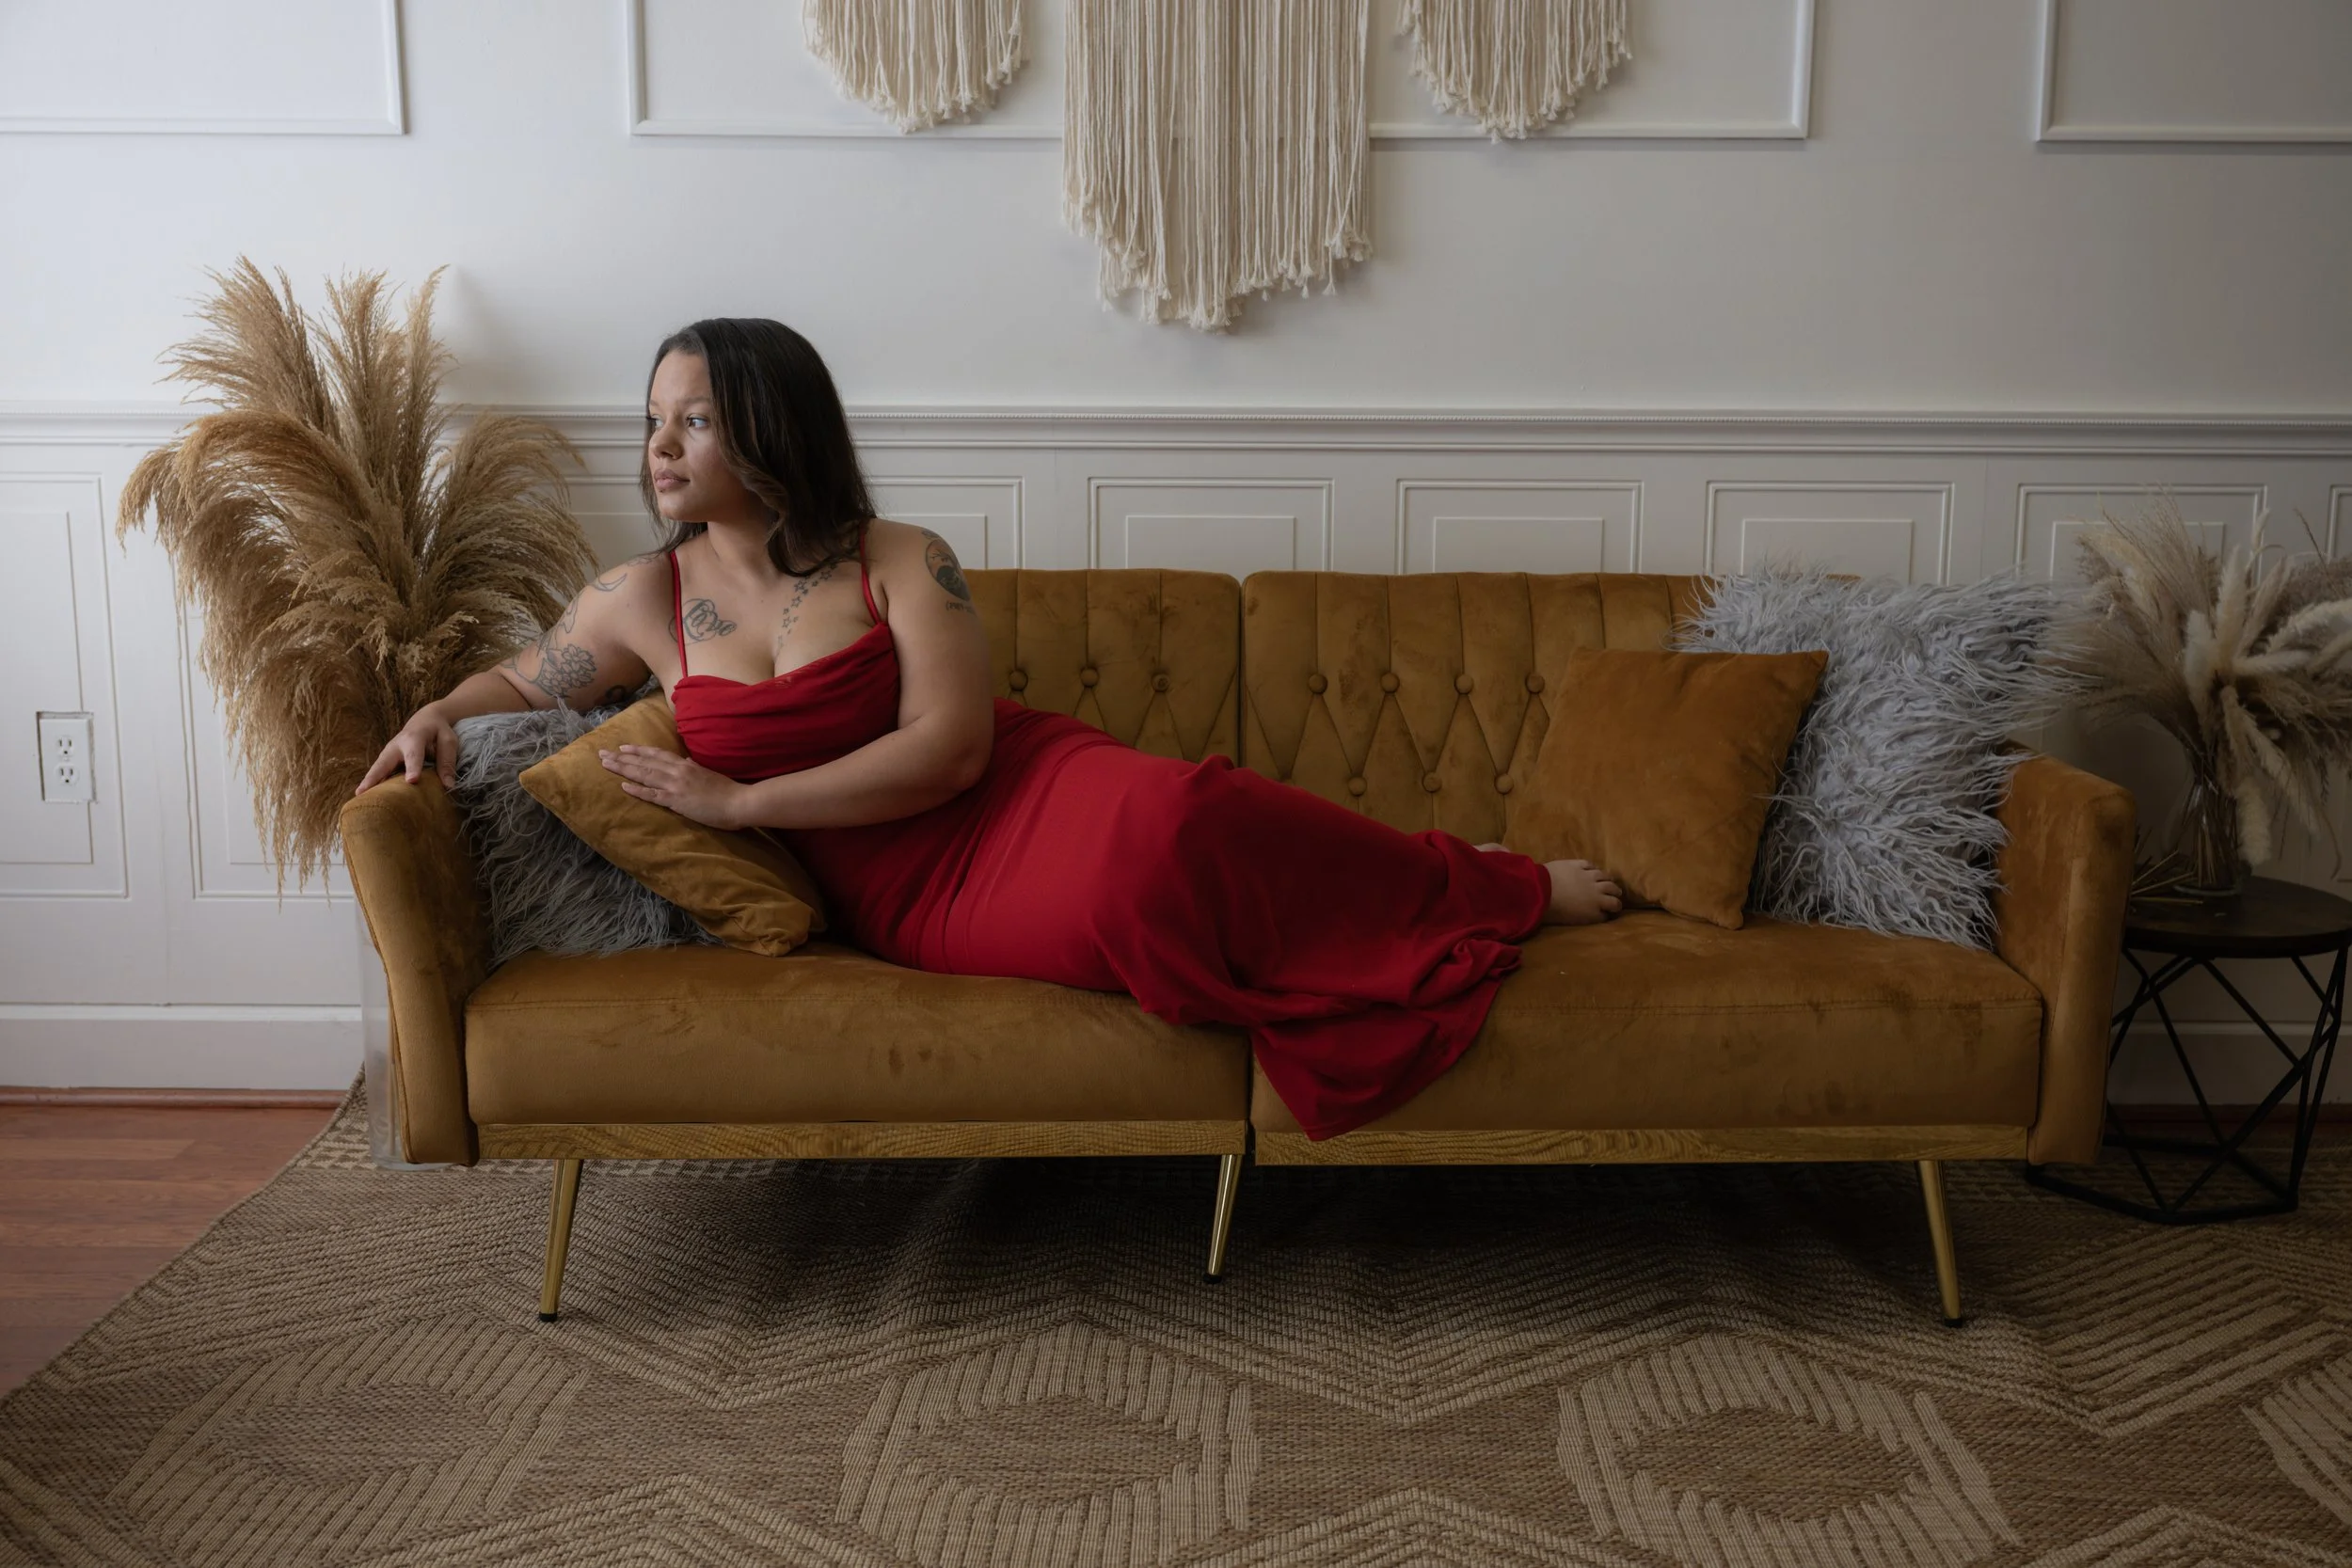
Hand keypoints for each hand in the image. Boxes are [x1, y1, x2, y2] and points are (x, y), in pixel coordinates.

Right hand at [356, 707, 459, 793]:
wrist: (425, 720)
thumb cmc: (438, 731)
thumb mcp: (448, 741)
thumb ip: (447, 762)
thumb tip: (448, 785)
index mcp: (414, 738)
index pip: (414, 755)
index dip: (413, 768)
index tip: (412, 781)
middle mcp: (396, 746)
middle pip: (384, 763)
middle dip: (373, 777)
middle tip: (362, 793)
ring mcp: (388, 753)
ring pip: (377, 769)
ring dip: (367, 784)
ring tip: (359, 800)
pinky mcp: (386, 761)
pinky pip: (378, 773)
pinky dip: (371, 785)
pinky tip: (366, 799)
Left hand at [599, 744, 745, 828]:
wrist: (739, 801)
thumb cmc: (727, 790)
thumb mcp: (708, 774)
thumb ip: (695, 768)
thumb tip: (686, 763)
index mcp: (686, 765)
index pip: (657, 754)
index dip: (638, 751)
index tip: (622, 748)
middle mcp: (678, 771)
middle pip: (644, 762)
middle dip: (622, 758)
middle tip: (602, 754)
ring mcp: (676, 785)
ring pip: (644, 774)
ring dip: (623, 769)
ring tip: (606, 765)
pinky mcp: (677, 800)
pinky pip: (652, 794)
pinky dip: (637, 790)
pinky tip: (623, 786)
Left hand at [1541, 858, 1623, 925]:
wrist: (1540, 891)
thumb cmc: (1552, 912)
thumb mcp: (1571, 921)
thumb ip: (1585, 917)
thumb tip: (1592, 914)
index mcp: (1594, 910)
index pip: (1609, 910)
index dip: (1610, 911)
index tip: (1610, 912)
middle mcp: (1596, 892)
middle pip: (1612, 892)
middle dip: (1616, 895)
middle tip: (1617, 895)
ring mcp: (1588, 876)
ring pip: (1605, 876)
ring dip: (1609, 880)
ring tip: (1611, 881)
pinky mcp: (1578, 864)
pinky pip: (1590, 865)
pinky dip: (1593, 868)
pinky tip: (1594, 869)